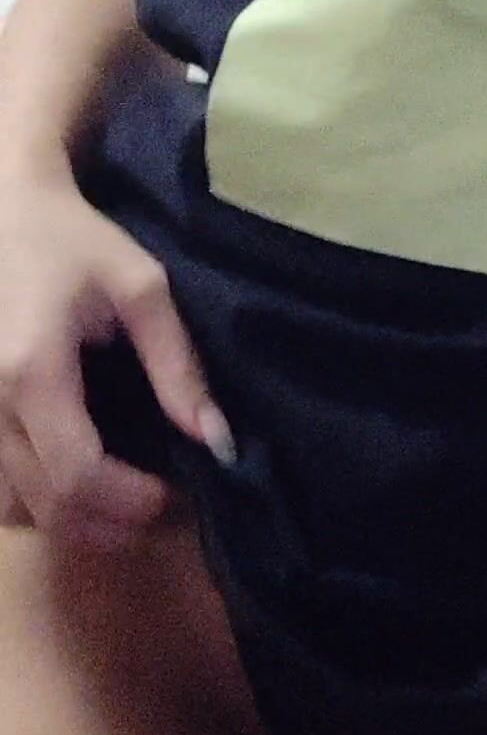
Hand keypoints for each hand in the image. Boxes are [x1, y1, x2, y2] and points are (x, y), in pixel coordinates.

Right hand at [0, 162, 234, 551]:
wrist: (6, 210)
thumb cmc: (74, 241)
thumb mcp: (141, 287)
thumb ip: (178, 366)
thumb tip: (217, 440)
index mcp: (32, 373)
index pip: (77, 475)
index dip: (129, 502)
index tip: (173, 492)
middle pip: (44, 506)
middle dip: (109, 524)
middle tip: (160, 507)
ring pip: (11, 508)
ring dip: (69, 522)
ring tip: (121, 502)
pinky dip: (32, 503)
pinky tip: (71, 485)